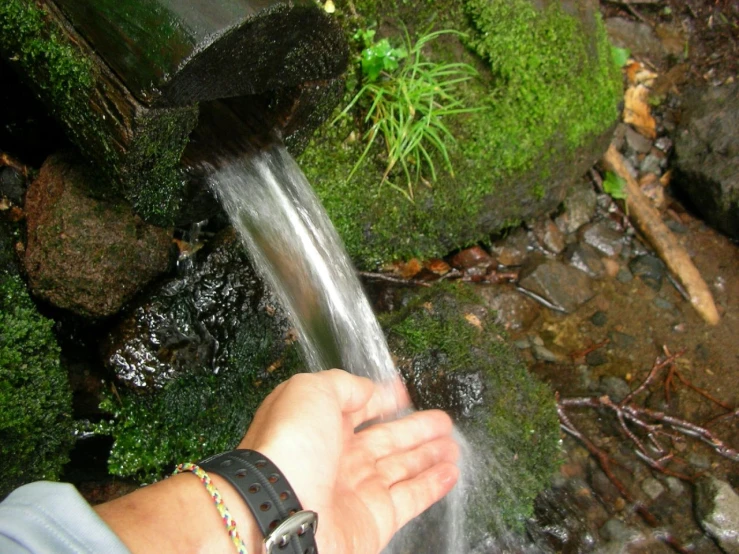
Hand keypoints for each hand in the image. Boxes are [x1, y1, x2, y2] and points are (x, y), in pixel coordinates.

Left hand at [239, 369, 459, 553]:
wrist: (281, 511)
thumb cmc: (288, 447)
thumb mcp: (310, 391)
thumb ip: (343, 385)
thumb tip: (368, 389)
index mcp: (319, 425)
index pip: (357, 408)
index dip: (380, 399)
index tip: (403, 392)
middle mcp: (338, 458)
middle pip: (386, 439)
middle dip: (416, 428)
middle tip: (442, 420)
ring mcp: (357, 490)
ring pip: (403, 467)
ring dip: (430, 455)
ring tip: (453, 445)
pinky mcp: (376, 519)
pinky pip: (412, 498)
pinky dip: (434, 486)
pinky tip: (451, 472)